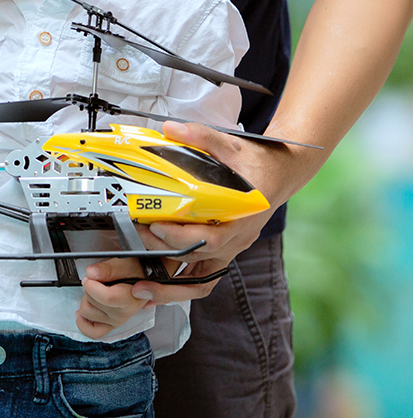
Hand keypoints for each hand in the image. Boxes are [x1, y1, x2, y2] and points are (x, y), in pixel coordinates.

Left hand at [76, 260, 151, 338]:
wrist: (145, 280)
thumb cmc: (137, 270)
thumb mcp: (126, 262)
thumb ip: (109, 268)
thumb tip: (91, 273)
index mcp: (132, 298)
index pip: (107, 298)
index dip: (93, 286)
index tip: (89, 276)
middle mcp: (125, 313)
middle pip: (93, 303)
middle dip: (89, 288)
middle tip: (97, 279)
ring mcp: (117, 321)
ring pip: (88, 313)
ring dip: (86, 299)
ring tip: (95, 290)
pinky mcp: (111, 326)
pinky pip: (93, 332)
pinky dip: (83, 323)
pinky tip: (80, 313)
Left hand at [85, 119, 301, 304]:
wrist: (280, 173)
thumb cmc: (257, 162)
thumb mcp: (231, 144)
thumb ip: (201, 137)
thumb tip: (171, 129)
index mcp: (241, 214)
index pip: (211, 236)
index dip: (182, 236)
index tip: (156, 227)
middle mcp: (236, 237)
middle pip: (199, 256)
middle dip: (165, 252)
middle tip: (136, 240)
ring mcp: (230, 246)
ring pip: (201, 275)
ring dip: (171, 284)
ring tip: (140, 286)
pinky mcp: (223, 250)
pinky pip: (203, 276)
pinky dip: (180, 285)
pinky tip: (156, 288)